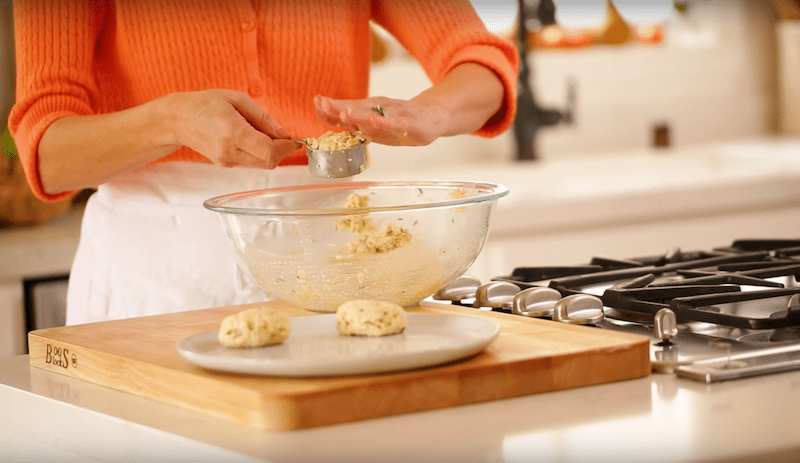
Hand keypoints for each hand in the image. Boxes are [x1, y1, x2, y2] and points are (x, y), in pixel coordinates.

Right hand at [166, 89, 300, 168]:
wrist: (178, 118)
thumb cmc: (206, 103)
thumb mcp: (237, 100)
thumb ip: (263, 118)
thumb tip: (284, 134)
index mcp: (233, 132)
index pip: (269, 150)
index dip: (287, 147)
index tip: (294, 139)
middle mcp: (229, 151)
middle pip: (268, 162)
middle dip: (282, 151)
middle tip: (283, 136)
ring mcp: (226, 160)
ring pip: (261, 165)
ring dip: (271, 153)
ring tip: (265, 134)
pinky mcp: (224, 164)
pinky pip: (250, 162)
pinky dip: (258, 154)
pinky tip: (252, 139)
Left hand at [312, 95, 446, 146]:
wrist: (432, 117)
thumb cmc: (401, 120)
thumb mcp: (375, 120)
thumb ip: (355, 120)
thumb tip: (330, 115)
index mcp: (369, 111)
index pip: (346, 109)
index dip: (330, 109)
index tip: (316, 102)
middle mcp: (379, 110)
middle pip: (357, 110)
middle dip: (339, 108)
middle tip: (323, 103)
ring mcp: (394, 116)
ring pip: (375, 116)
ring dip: (359, 115)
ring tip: (345, 113)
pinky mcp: (409, 123)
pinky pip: (396, 124)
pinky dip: (385, 123)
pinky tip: (376, 122)